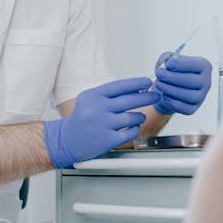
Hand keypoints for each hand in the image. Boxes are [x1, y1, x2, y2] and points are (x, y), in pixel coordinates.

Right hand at [44, 78, 159, 167]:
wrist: (66, 140)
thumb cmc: (81, 119)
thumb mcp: (90, 99)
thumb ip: (110, 94)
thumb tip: (136, 88)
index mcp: (93, 96)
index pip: (120, 86)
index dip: (136, 83)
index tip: (148, 82)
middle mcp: (97, 109)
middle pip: (129, 100)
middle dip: (147, 96)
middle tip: (155, 95)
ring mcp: (102, 125)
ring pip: (132, 117)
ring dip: (140, 116)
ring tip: (139, 116)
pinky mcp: (107, 140)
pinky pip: (130, 133)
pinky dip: (135, 129)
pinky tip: (132, 128)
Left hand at [152, 53, 212, 114]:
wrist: (170, 87)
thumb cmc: (173, 70)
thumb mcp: (169, 59)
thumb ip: (167, 58)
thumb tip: (165, 65)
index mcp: (204, 66)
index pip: (197, 65)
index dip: (181, 64)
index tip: (168, 64)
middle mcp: (206, 82)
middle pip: (193, 81)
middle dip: (173, 77)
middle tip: (159, 74)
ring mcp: (201, 97)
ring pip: (190, 96)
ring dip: (171, 90)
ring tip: (158, 84)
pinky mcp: (193, 108)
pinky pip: (186, 108)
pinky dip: (173, 102)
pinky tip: (164, 94)